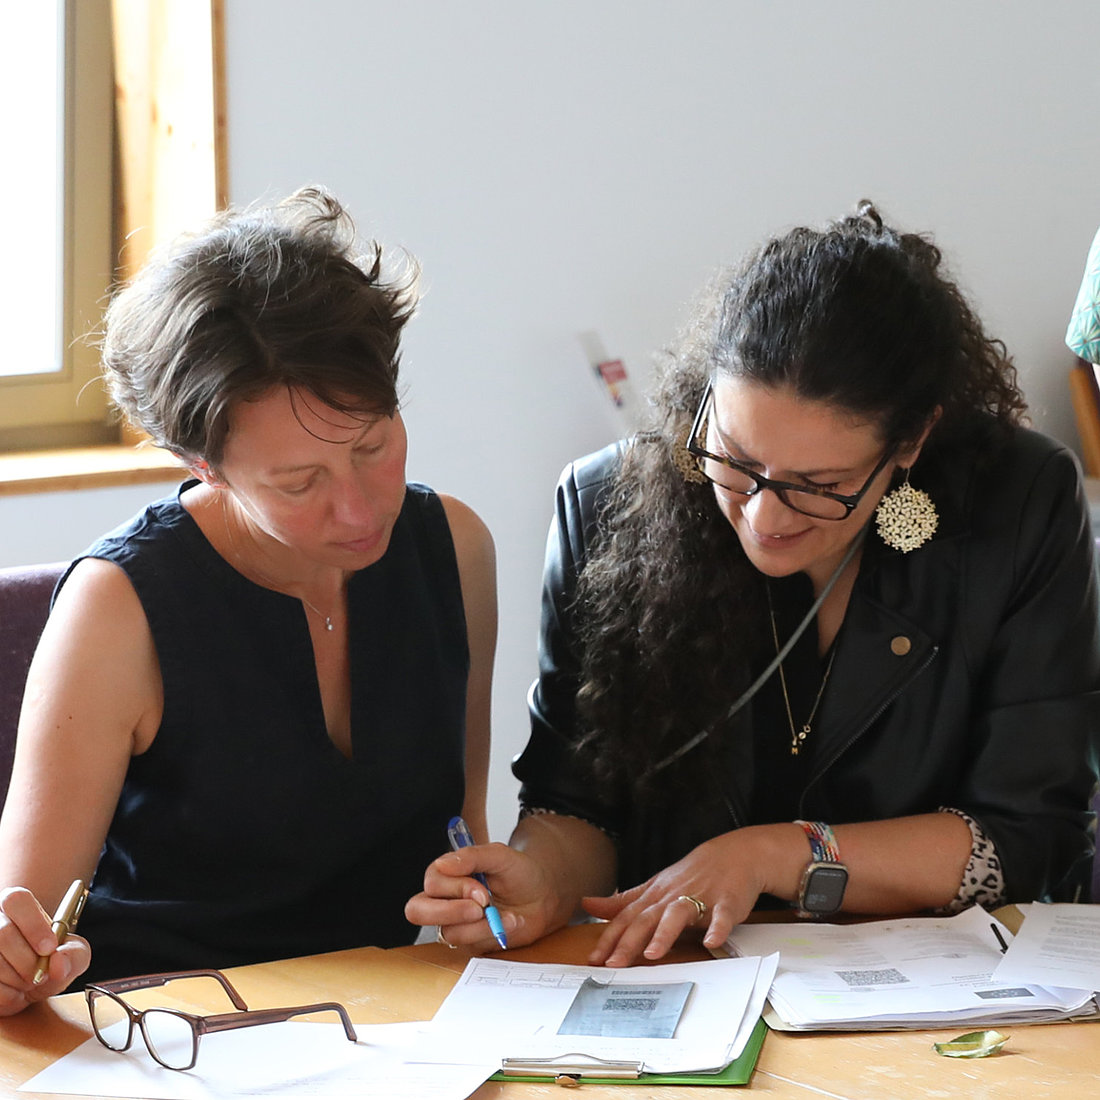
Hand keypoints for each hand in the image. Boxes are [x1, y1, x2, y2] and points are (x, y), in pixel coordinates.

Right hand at [0, 887, 90, 1015]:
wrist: (28, 981)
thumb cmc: (47, 959)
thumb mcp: (71, 953)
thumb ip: (74, 955)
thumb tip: (58, 963)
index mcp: (15, 904)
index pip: (17, 901)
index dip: (34, 926)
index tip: (49, 949)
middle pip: (3, 934)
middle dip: (26, 962)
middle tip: (40, 975)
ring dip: (15, 980)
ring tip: (28, 983)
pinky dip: (5, 996)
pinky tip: (15, 993)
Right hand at [406, 841, 560, 951]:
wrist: (543, 897)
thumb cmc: (519, 873)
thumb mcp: (500, 856)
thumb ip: (472, 856)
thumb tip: (443, 864)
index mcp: (448, 873)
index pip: (432, 882)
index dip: (455, 888)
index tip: (482, 889)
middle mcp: (445, 898)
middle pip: (418, 910)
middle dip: (449, 911)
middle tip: (480, 908)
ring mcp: (455, 922)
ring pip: (447, 932)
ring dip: (480, 925)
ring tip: (503, 914)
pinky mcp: (469, 941)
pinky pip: (467, 946)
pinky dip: (490, 935)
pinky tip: (507, 923)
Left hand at [582, 830, 775, 966]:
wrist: (733, 855)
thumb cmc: (690, 876)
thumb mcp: (654, 887)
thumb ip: (622, 901)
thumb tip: (587, 904)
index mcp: (655, 896)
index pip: (627, 918)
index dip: (609, 938)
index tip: (593, 959)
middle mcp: (672, 897)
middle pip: (646, 919)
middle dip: (628, 942)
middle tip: (613, 964)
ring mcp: (700, 899)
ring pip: (677, 915)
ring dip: (664, 934)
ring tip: (652, 954)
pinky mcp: (726, 903)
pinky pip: (721, 916)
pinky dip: (717, 928)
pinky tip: (710, 942)